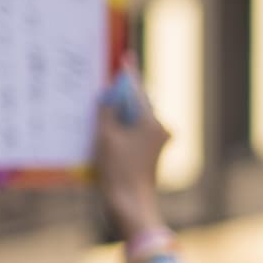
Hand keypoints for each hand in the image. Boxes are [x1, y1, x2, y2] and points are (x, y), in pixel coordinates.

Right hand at [96, 71, 170, 241]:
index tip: (126, 57)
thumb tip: (107, 96)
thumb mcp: (105, 136)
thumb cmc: (118, 171)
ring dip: (120, 111)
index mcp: (153, 122)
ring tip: (101, 105)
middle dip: (121, 94)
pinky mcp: (151, 153)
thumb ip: (106, 111)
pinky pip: (135, 131)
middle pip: (138, 103)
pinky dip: (122, 126)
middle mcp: (161, 129)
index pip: (137, 90)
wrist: (130, 205)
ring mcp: (158, 142)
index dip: (127, 74)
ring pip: (136, 118)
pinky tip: (106, 125)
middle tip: (105, 83)